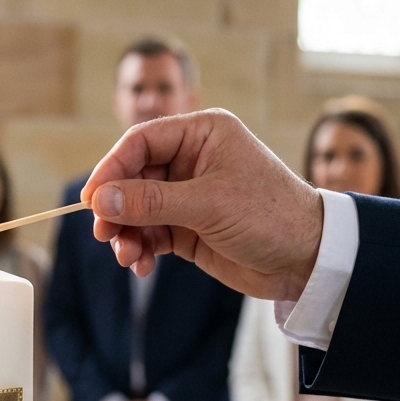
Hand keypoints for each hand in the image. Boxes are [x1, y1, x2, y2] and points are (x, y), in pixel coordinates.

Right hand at [82, 110, 323, 301]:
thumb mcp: (207, 205)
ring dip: (126, 234)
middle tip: (105, 235)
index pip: (140, 142)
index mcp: (202, 135)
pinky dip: (141, 249)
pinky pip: (150, 234)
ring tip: (128, 257)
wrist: (308, 260)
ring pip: (137, 210)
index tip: (91, 201)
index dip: (111, 169)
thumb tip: (98, 200)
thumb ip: (150, 201)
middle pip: (132, 178)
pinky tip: (142, 265)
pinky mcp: (188, 228)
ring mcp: (188, 196)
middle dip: (117, 209)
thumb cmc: (270, 216)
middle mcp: (192, 160)